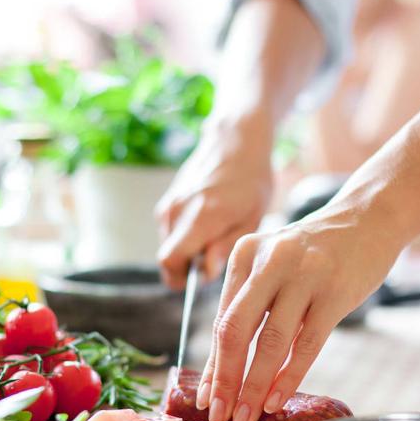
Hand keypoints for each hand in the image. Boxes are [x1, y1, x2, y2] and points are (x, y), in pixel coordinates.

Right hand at [155, 115, 274, 288]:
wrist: (235, 142)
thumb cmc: (251, 181)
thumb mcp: (251, 218)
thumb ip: (225, 247)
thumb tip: (205, 273)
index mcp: (200, 217)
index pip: (170, 261)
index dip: (182, 278)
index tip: (203, 278)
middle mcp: (177, 210)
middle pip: (168, 257)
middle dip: (188, 266)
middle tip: (216, 255)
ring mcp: (169, 204)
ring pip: (170, 245)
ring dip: (188, 250)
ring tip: (216, 234)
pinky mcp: (168, 200)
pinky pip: (171, 231)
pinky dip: (185, 236)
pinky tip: (208, 222)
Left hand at [196, 198, 401, 420]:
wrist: (368, 218)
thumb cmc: (315, 252)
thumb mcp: (273, 263)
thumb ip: (250, 304)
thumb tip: (225, 367)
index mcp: (245, 255)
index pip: (222, 320)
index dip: (213, 364)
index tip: (207, 398)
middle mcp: (269, 262)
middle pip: (237, 331)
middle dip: (225, 380)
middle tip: (221, 415)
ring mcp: (304, 276)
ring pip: (271, 343)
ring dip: (255, 386)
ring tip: (247, 416)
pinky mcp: (335, 292)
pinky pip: (306, 345)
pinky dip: (288, 377)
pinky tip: (276, 399)